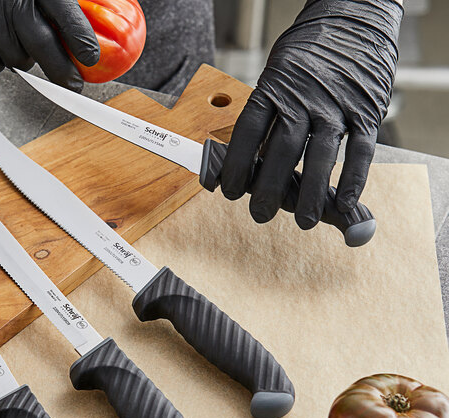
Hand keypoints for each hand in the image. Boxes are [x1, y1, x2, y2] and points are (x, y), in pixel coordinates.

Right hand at [0, 0, 99, 89]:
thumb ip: (57, 7)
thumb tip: (87, 35)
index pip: (67, 16)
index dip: (81, 40)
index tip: (91, 59)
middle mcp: (12, 1)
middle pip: (45, 47)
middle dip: (62, 72)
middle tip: (73, 84)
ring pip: (18, 59)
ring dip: (20, 57)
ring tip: (10, 36)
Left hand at [220, 0, 402, 229]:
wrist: (352, 16)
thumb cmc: (304, 58)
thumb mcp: (274, 76)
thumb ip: (264, 119)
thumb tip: (238, 161)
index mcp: (273, 88)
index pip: (248, 132)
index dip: (235, 165)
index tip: (226, 191)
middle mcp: (303, 98)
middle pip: (282, 150)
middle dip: (268, 187)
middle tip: (259, 214)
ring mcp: (336, 105)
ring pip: (321, 153)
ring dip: (311, 192)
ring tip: (303, 221)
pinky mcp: (366, 110)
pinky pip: (361, 149)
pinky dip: (354, 178)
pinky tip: (343, 203)